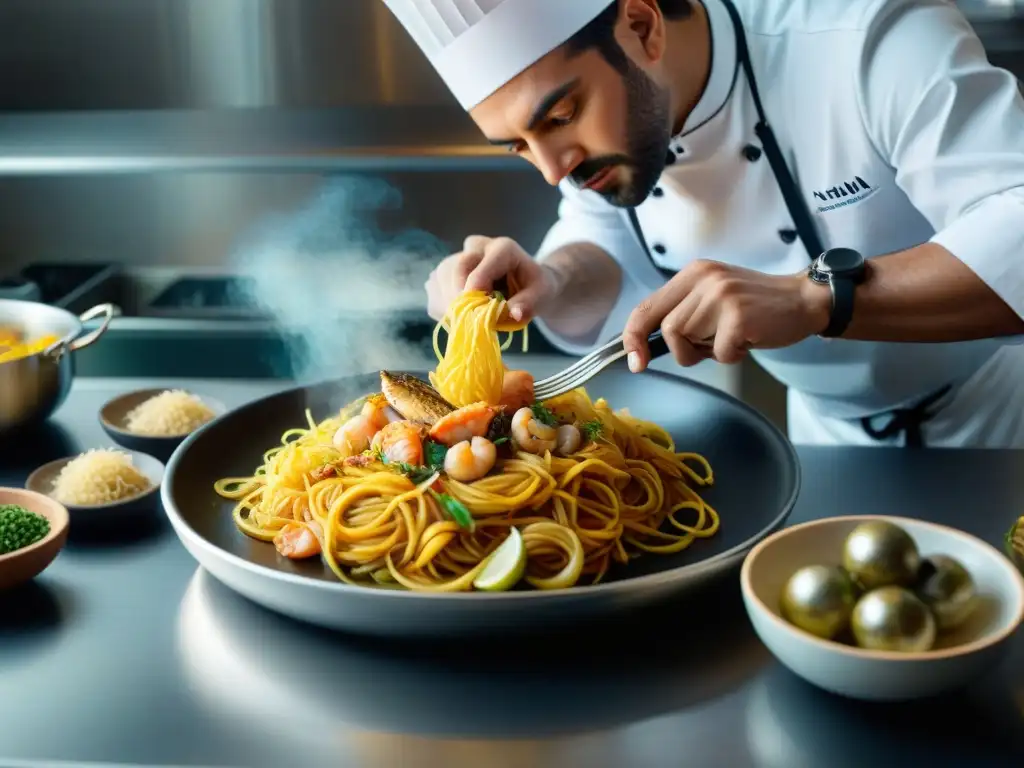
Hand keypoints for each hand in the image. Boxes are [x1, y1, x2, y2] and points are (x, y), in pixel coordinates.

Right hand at [425, 235, 556, 322]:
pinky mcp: (445, 273)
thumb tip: (514, 314)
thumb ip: (529, 303)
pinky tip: (462, 317)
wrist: (525, 282)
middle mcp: (476, 247)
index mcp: (502, 248)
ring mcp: (457, 257)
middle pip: (454, 269)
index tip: (477, 313)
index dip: (475, 291)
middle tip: (470, 322)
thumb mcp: (542, 294)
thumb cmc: (534, 287)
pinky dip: (444, 310)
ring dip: (449, 306)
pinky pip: (435, 292)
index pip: (480, 267)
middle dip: (459, 299)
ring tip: (468, 321)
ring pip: (440, 279)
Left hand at [622, 260, 830, 369]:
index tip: (635, 361)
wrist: (804, 300)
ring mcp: (721, 296)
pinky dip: (731, 357)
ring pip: (686, 341)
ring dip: (708, 352)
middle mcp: (703, 279)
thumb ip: (682, 313)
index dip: (633, 337)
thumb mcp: (712, 298)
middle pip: (666, 329)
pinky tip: (748, 342)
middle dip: (684, 350)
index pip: (646, 307)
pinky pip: (719, 353)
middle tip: (710, 346)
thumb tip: (645, 345)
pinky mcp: (739, 317)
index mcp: (692, 274)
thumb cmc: (756, 307)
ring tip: (731, 339)